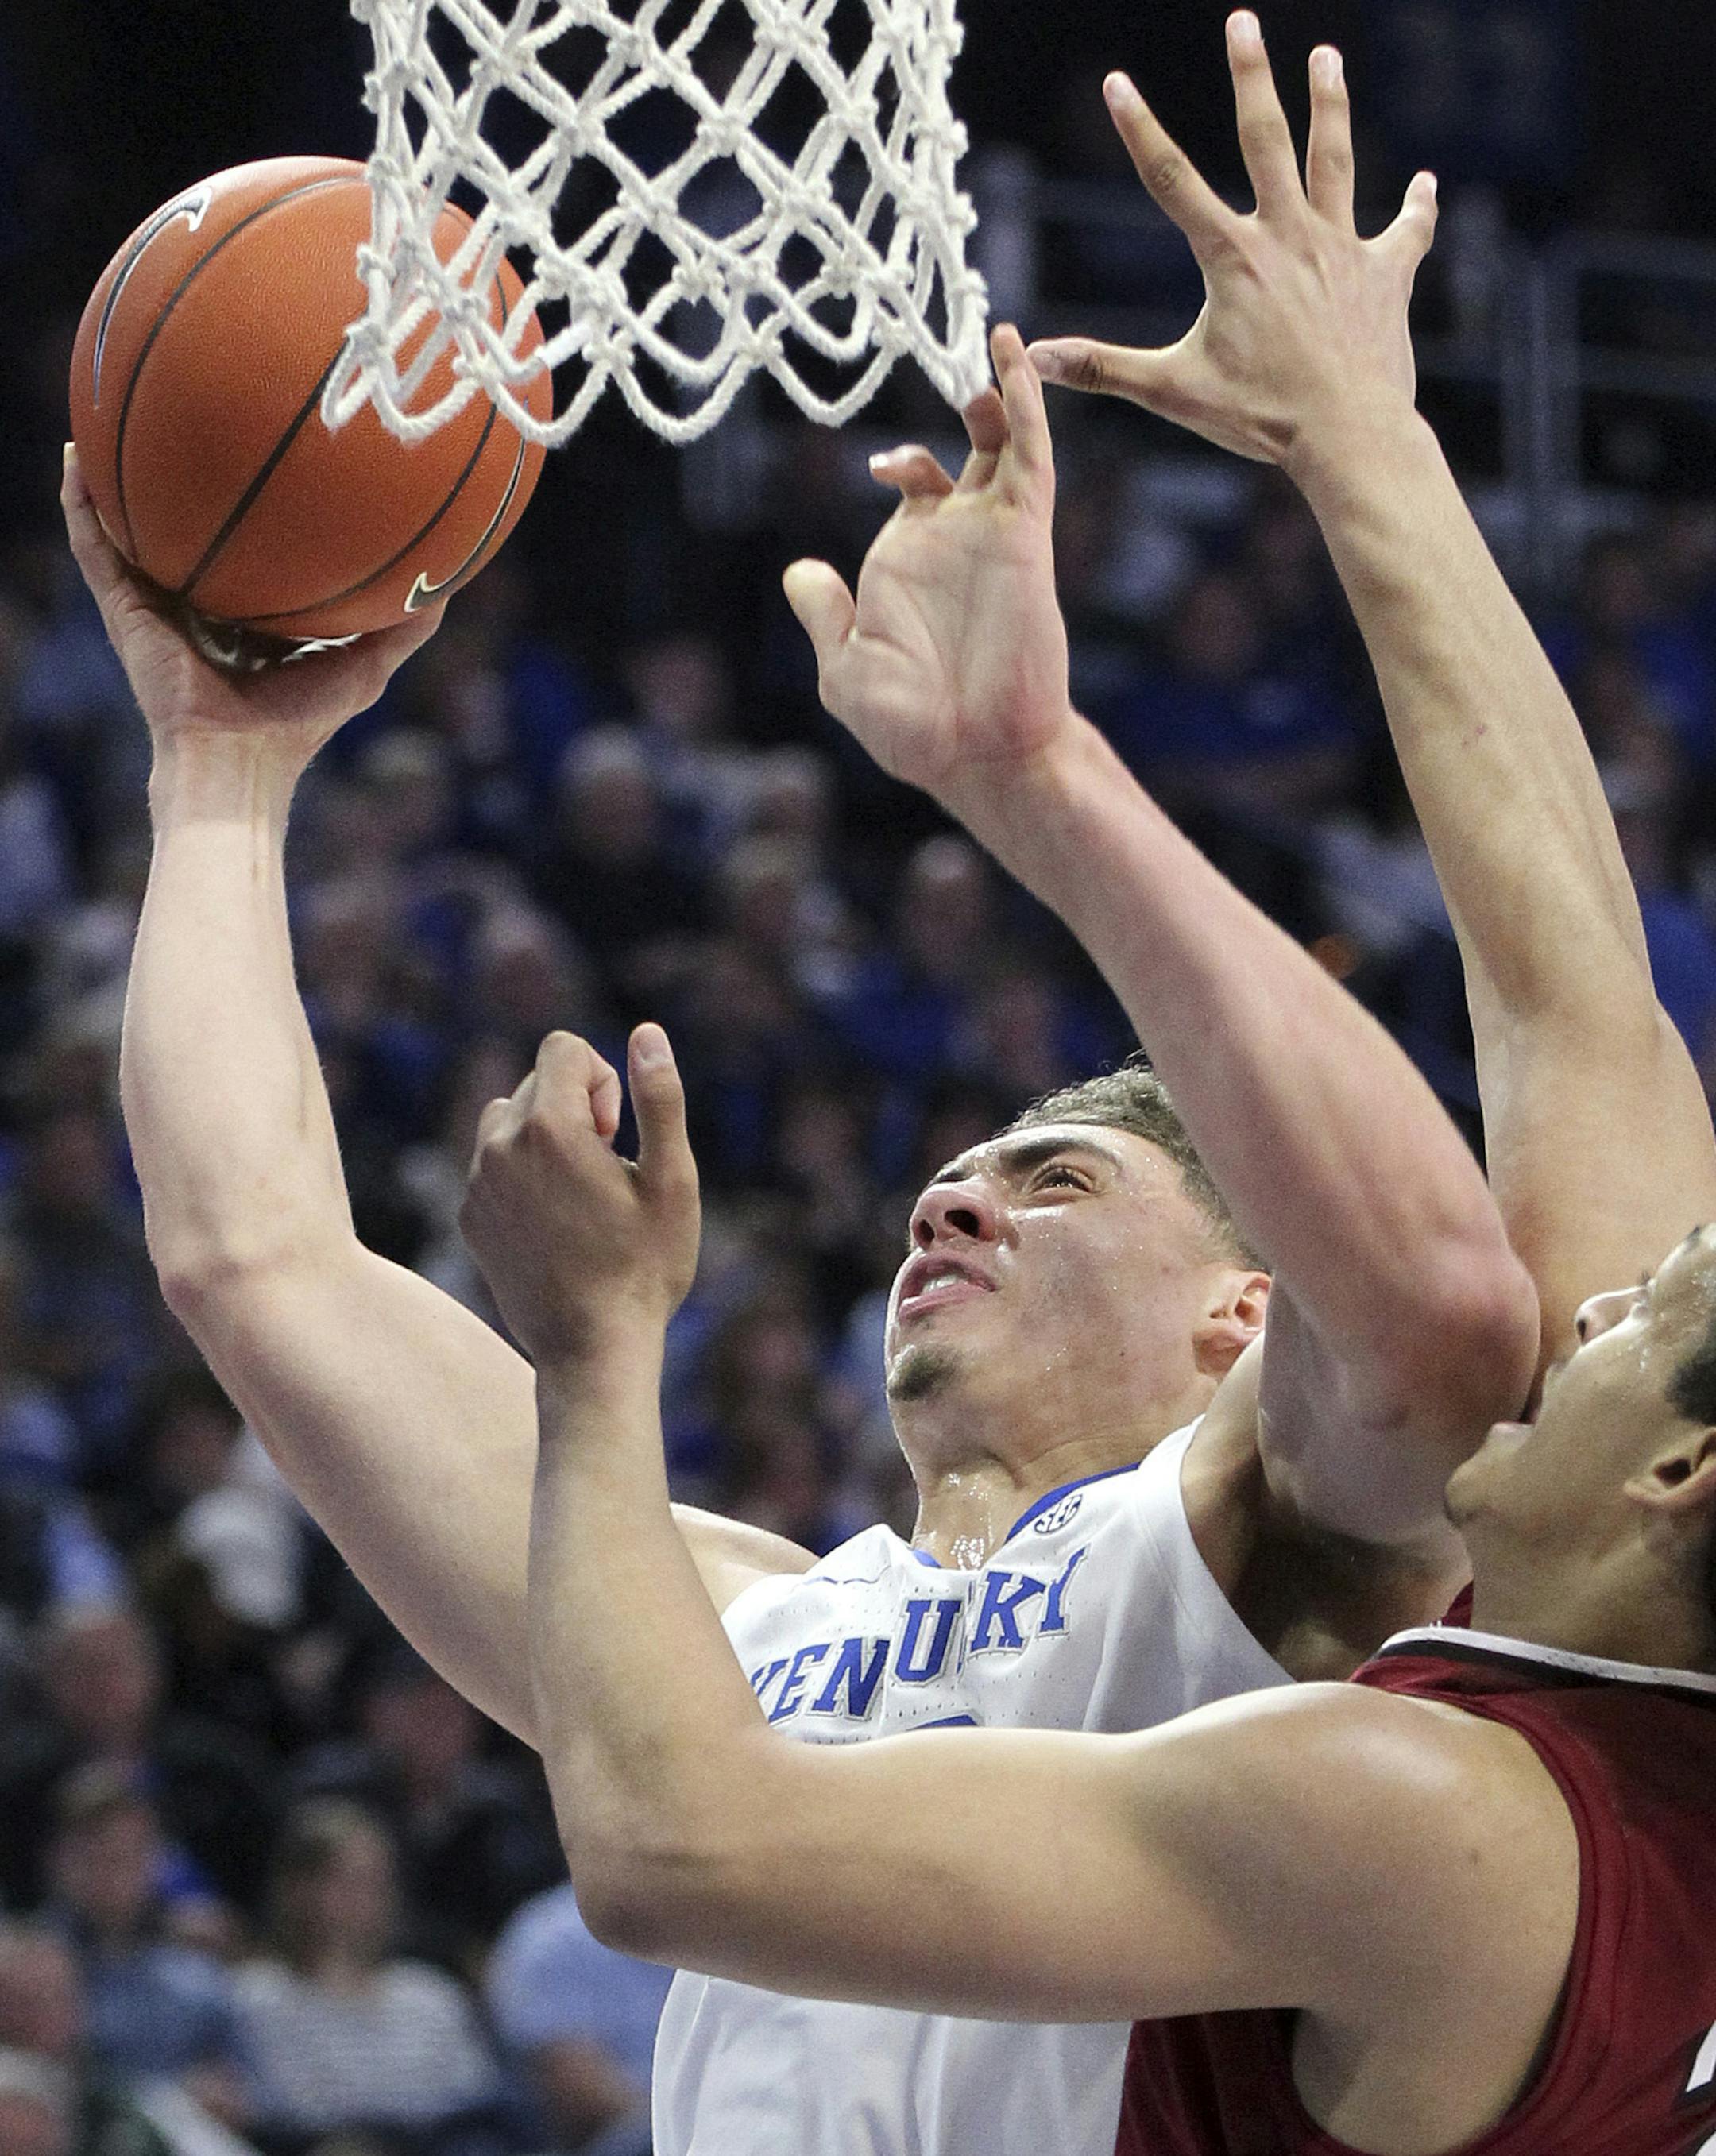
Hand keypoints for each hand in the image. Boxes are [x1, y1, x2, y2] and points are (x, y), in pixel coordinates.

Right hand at [61, 444, 443, 767]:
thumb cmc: (299, 724)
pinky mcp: (122, 610)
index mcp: (249, 616)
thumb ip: (404, 629)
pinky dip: (79, 503)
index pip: (252, 555)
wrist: (237, 760)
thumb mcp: (366, 666)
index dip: (256, 515)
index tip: (271, 459)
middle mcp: (199, 604)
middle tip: (191, 420)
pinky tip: (74, 455)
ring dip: (117, 479)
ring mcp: (156, 605)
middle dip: (185, 484)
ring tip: (110, 417)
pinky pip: (93, 546)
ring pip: (131, 530)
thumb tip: (449, 586)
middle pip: (189, 532)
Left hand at [460, 1026, 701, 1368]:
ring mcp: (477, 1183)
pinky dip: (523, 1175)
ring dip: (545, 1138)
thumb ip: (659, 1098)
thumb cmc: (645, 1266)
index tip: (616, 1134)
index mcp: (551, 1128)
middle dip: (577, 1109)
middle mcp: (500, 1146)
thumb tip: (647, 1032)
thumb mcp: (673, 1179)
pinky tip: (555, 1225)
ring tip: (578, 1195)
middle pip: (538, 1082)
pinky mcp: (468, 1215)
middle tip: (607, 1171)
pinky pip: (492, 1164)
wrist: (591, 1349)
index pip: (563, 1048)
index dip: (601, 1080)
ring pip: (509, 1119)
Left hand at [783, 324, 1072, 821]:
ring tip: (996, 344)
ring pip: (1003, 446)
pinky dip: (1024, 408)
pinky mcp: (1025, 535)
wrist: (974, 752)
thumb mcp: (845, 669)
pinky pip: (1029, 459)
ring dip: (1001, 397)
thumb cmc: (911, 727)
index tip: (883, 465)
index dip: (904, 464)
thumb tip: (799, 573)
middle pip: (965, 457)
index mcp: (910, 561)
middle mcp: (954, 540)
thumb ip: (825, 616)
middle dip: (964, 415)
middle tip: (958, 373)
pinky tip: (1013, 361)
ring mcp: (992, 534)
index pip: (914, 490)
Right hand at [1029, 12, 1436, 475]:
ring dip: (1329, 104)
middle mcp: (1289, 236)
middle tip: (1242, 21)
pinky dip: (1417, 207)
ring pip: (1334, 160)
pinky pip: (1407, 232)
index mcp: (1233, 258)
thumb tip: (1035, 358)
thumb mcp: (1173, 391)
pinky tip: (1424, 183)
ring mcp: (1341, 249)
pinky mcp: (1386, 275)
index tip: (1118, 82)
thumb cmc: (1260, 417)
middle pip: (1267, 138)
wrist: (1349, 434)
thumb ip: (1103, 368)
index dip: (1141, 129)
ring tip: (1325, 56)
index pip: (1173, 181)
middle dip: (1252, 76)